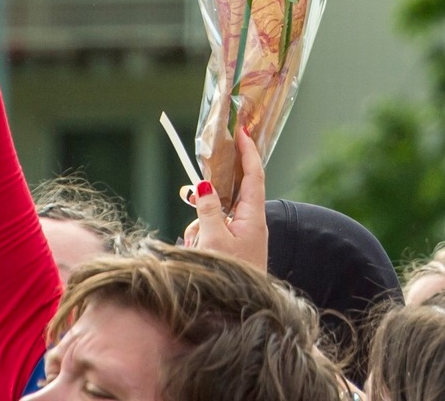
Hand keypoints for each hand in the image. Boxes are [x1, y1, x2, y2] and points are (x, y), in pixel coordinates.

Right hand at [181, 127, 267, 271]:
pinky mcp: (232, 248)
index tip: (242, 131)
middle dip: (207, 196)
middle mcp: (250, 223)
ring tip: (196, 246)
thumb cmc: (231, 275)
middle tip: (191, 193)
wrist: (238, 312)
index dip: (248, 152)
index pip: (253, 175)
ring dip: (200, 225)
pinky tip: (196, 252)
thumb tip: (203, 185)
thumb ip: (208, 210)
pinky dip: (200, 238)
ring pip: (214, 215)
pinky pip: (211, 232)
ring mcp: (241, 236)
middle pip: (227, 193)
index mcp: (253, 217)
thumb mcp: (214, 240)